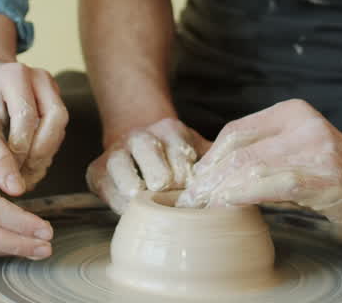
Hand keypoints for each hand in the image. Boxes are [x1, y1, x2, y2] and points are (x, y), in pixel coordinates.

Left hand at [0, 56, 67, 190]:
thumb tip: (12, 172)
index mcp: (16, 75)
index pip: (27, 115)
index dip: (21, 146)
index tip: (9, 166)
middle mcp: (40, 78)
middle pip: (57, 117)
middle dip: (42, 150)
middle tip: (25, 173)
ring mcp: (51, 88)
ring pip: (60, 126)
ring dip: (45, 154)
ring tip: (26, 176)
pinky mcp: (55, 101)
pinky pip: (57, 130)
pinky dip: (45, 151)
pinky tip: (30, 167)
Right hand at [87, 118, 210, 212]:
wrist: (134, 139)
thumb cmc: (174, 156)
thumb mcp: (197, 150)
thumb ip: (217, 161)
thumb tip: (245, 183)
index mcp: (169, 131)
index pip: (181, 152)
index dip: (189, 176)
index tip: (194, 191)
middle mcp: (139, 137)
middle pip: (151, 158)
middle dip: (163, 180)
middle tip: (170, 194)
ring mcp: (115, 152)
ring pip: (123, 169)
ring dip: (137, 190)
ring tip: (148, 203)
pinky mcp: (96, 171)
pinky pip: (105, 188)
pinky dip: (118, 203)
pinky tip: (132, 210)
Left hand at [176, 100, 341, 235]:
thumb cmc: (335, 178)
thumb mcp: (295, 155)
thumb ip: (260, 157)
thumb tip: (210, 176)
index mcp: (292, 112)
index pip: (236, 131)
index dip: (210, 159)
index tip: (194, 182)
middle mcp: (303, 123)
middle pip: (239, 146)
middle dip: (209, 175)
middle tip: (191, 198)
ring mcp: (316, 147)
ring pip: (251, 164)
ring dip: (221, 187)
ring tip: (203, 205)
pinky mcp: (325, 175)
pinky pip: (274, 182)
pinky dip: (244, 193)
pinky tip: (227, 204)